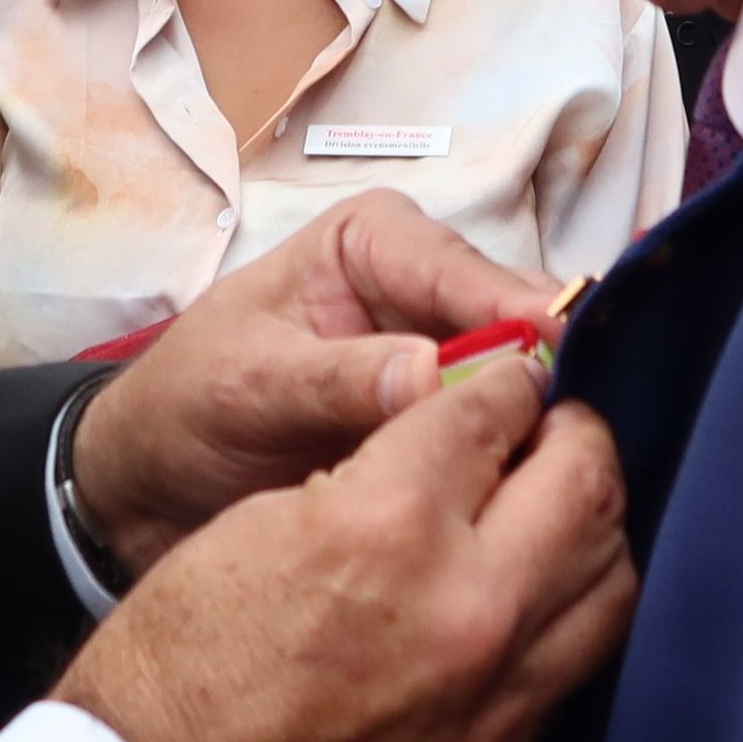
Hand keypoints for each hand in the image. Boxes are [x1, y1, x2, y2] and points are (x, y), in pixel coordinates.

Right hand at [56, 361, 633, 741]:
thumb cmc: (173, 669)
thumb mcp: (252, 526)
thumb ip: (366, 480)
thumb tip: (441, 459)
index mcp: (388, 523)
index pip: (494, 410)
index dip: (504, 382)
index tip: (507, 381)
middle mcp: (470, 605)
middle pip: (586, 483)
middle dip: (573, 435)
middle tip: (549, 431)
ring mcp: (499, 695)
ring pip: (614, 578)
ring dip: (592, 526)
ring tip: (555, 514)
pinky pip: (579, 664)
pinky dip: (572, 613)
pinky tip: (536, 600)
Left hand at [72, 192, 560, 570]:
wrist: (152, 485)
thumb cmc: (186, 406)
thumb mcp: (248, 384)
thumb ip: (335, 379)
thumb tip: (430, 376)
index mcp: (378, 239)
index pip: (469, 272)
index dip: (523, 320)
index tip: (564, 368)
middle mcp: (427, 286)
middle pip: (517, 324)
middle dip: (549, 378)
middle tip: (590, 439)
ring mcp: (447, 359)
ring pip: (525, 385)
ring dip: (545, 427)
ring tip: (579, 477)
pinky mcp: (450, 424)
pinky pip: (504, 437)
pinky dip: (521, 464)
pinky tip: (545, 502)